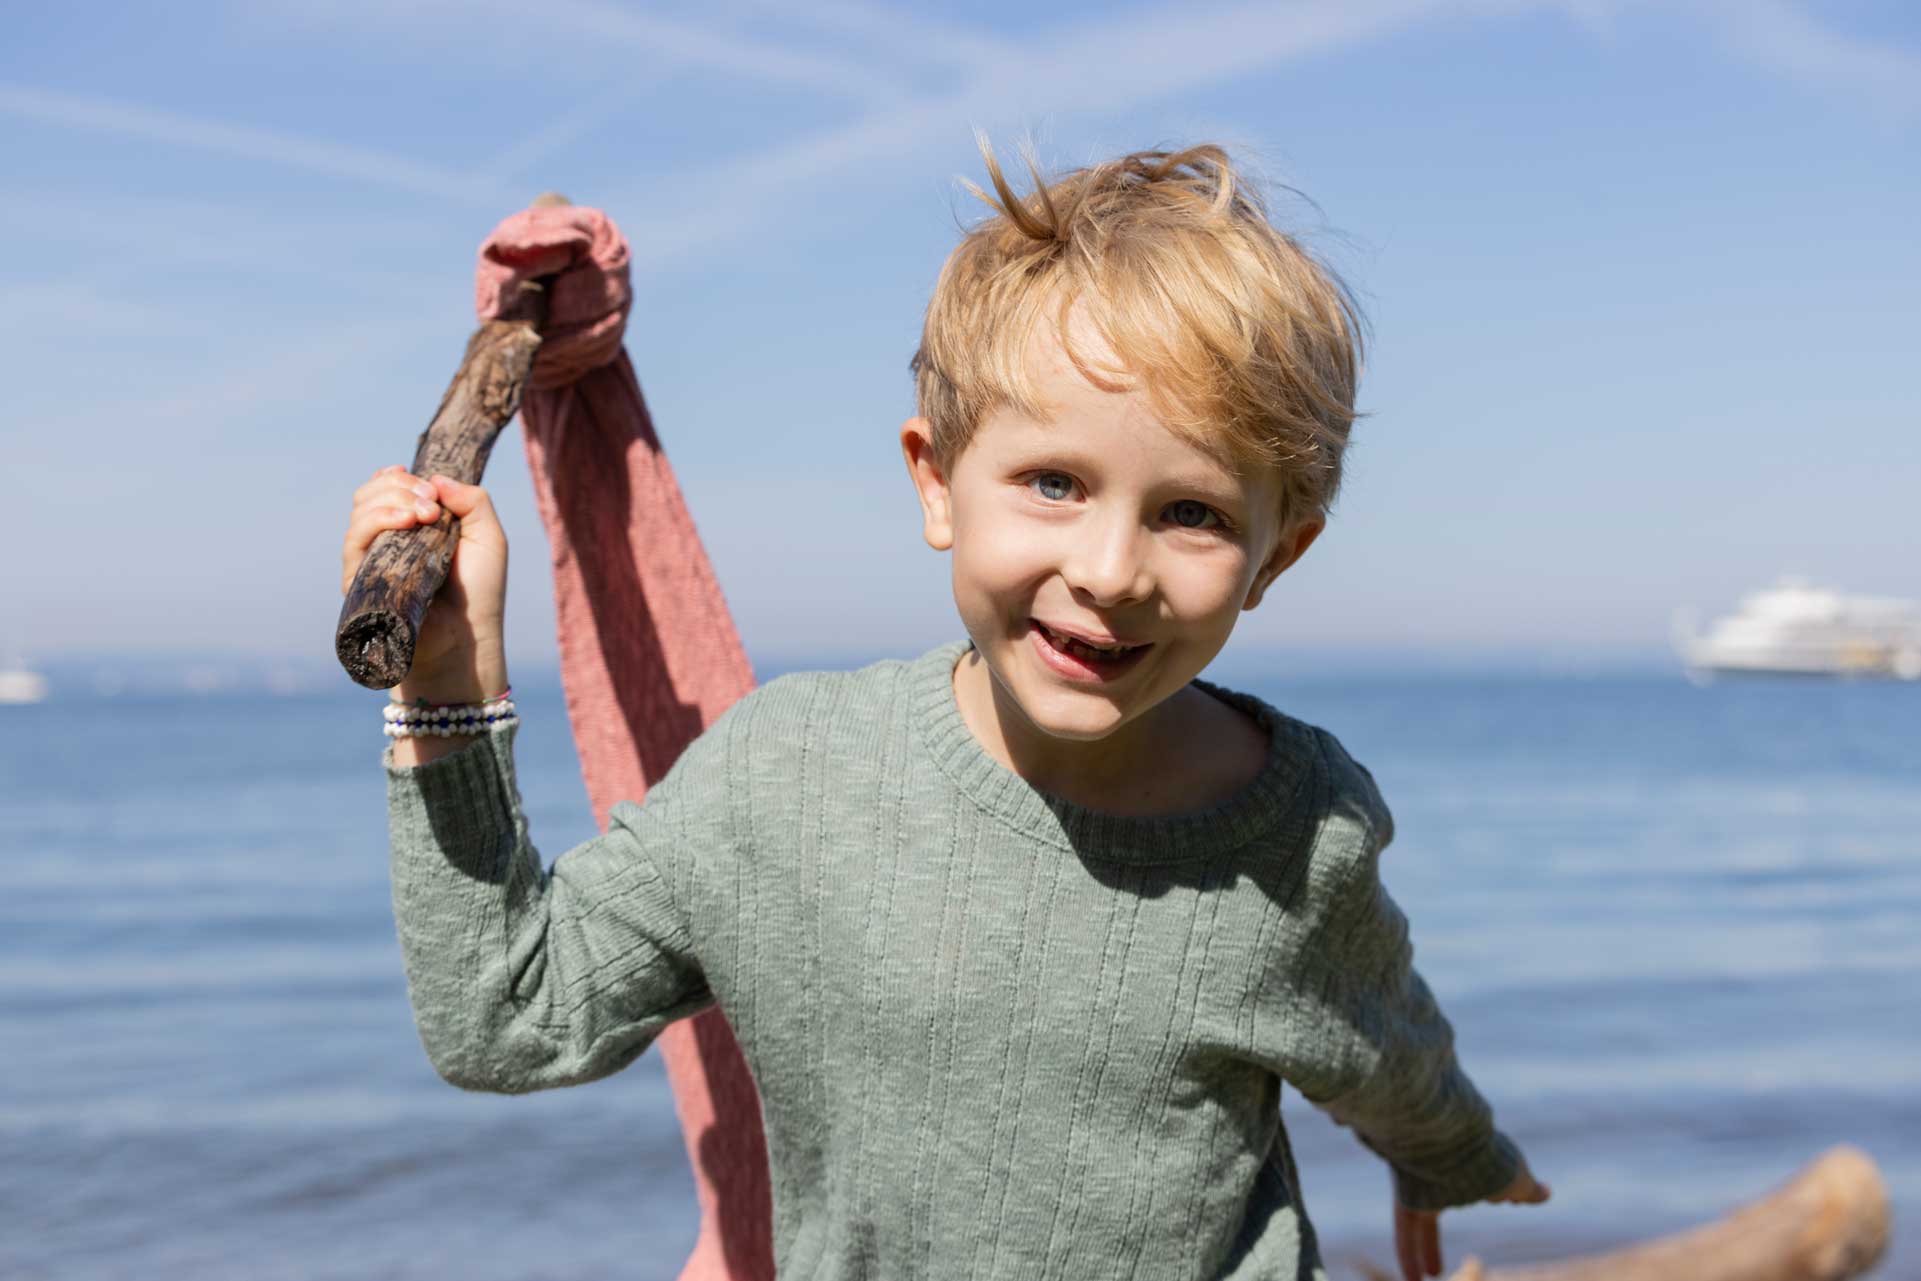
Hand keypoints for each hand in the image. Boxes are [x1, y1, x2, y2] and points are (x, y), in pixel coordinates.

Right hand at [341, 465, 509, 700]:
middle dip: (400, 486)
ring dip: (391, 500)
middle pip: (369, 495)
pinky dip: (378, 522)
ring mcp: (369, 561)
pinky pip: (355, 542)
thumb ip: (473, 501)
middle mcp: (384, 542)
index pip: (384, 490)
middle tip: (432, 500)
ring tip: (426, 512)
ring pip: (359, 513)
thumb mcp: (488, 537)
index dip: (396, 478)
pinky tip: (406, 522)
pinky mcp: (359, 582)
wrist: (468, 636)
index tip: (423, 480)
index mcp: (408, 527)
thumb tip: (436, 477)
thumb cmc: (479, 591)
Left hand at [1393, 1162, 1550, 1280]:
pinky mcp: (1408, 1197)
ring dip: (1428, 1248)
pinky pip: (1405, 1230)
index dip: (1499, 1195)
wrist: (1453, 1141)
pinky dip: (1408, 1254)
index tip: (1507, 1202)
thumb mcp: (1518, 1177)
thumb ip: (1529, 1190)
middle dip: (1444, 1228)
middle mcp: (1448, 1173)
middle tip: (1444, 1257)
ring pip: (1423, 1223)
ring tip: (1433, 1273)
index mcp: (1479, 1165)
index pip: (1488, 1184)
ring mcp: (1424, 1185)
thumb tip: (1546, 1192)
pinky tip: (1415, 1279)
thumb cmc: (1492, 1161)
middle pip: (1449, 1202)